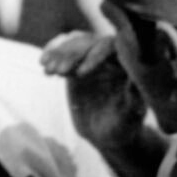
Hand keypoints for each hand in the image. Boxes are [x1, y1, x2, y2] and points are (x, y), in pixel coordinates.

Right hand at [40, 31, 146, 153]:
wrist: (107, 134)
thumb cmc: (123, 126)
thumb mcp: (129, 116)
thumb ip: (133, 100)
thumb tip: (133, 83)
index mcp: (125, 62)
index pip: (110, 48)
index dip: (95, 57)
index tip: (80, 74)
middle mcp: (109, 56)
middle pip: (88, 42)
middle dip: (72, 54)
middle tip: (58, 71)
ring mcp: (91, 58)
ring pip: (74, 44)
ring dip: (59, 52)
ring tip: (46, 68)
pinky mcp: (76, 65)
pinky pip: (63, 53)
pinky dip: (52, 55)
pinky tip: (43, 64)